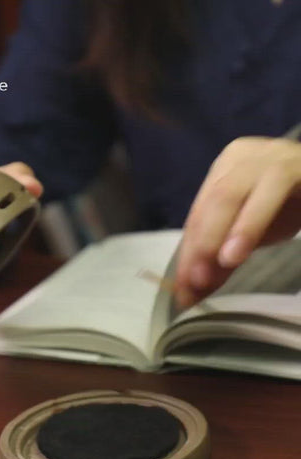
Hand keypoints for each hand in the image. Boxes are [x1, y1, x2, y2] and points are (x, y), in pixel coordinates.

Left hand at [175, 136, 300, 306]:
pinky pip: (269, 192)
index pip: (198, 215)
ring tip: (208, 273)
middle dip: (198, 247)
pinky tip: (236, 252)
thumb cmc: (293, 205)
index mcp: (226, 169)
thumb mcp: (253, 234)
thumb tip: (193, 291)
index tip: (182, 291)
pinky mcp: (295, 165)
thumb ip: (224, 259)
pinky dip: (248, 225)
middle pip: (209, 204)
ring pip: (228, 195)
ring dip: (215, 237)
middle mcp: (242, 156)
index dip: (188, 254)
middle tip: (193, 284)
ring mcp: (268, 155)